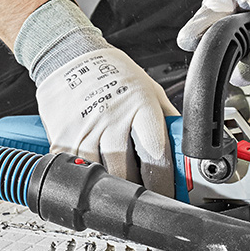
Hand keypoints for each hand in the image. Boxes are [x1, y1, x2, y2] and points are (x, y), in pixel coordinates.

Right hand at [35, 47, 177, 194]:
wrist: (69, 55)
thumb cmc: (112, 72)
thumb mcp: (149, 89)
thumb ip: (167, 119)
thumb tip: (187, 148)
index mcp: (140, 106)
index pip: (156, 157)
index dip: (163, 183)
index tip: (166, 194)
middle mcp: (112, 118)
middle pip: (126, 174)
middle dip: (137, 189)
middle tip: (143, 194)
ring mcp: (85, 129)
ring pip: (99, 176)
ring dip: (110, 186)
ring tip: (118, 186)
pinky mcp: (62, 137)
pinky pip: (74, 169)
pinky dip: (83, 176)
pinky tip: (91, 173)